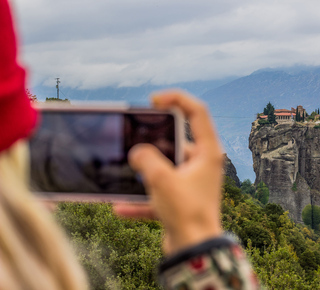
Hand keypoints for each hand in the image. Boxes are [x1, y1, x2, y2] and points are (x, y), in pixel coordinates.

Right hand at [114, 90, 223, 254]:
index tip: (154, 100)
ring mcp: (190, 181)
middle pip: (176, 140)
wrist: (194, 251)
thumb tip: (136, 152)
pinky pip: (158, 191)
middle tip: (135, 139)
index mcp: (207, 152)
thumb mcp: (162, 180)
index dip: (177, 99)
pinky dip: (142, 198)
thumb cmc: (187, 213)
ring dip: (145, 171)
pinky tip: (121, 208)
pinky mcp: (180, 197)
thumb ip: (146, 159)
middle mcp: (201, 164)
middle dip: (153, 140)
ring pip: (164, 166)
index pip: (197, 113)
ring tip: (127, 171)